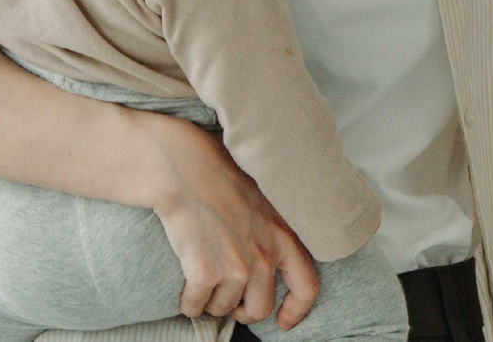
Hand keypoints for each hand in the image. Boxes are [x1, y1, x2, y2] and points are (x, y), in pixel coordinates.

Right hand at [141, 113, 320, 328]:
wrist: (187, 172)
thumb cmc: (222, 182)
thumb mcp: (265, 204)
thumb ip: (273, 235)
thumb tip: (269, 268)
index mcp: (285, 237)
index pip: (307, 287)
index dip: (296, 310)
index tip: (283, 321)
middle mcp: (266, 256)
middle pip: (260, 309)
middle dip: (242, 311)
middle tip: (229, 298)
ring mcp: (236, 267)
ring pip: (224, 308)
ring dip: (212, 301)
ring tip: (203, 276)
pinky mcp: (205, 274)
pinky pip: (195, 307)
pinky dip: (188, 301)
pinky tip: (185, 282)